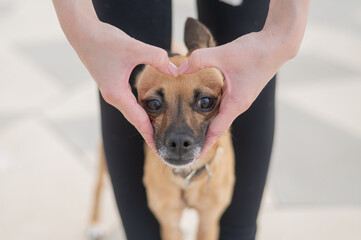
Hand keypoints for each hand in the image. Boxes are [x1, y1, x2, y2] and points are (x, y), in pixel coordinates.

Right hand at [65, 19, 176, 151]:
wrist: (82, 32)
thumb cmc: (104, 40)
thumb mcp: (134, 48)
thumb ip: (157, 58)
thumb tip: (176, 70)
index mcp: (117, 94)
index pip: (138, 121)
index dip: (151, 136)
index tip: (160, 151)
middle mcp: (114, 96)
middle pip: (135, 120)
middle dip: (149, 134)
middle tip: (163, 148)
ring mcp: (112, 91)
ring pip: (132, 112)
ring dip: (145, 123)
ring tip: (159, 134)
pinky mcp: (112, 84)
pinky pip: (129, 103)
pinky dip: (140, 110)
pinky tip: (150, 110)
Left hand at [178, 31, 294, 155]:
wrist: (277, 44)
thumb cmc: (255, 51)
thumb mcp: (225, 54)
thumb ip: (199, 60)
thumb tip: (178, 69)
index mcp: (235, 103)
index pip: (216, 130)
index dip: (203, 144)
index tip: (192, 157)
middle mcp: (239, 104)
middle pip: (217, 126)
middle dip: (203, 137)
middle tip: (186, 145)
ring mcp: (240, 98)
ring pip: (220, 116)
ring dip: (207, 124)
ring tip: (191, 130)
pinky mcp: (241, 90)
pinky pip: (223, 105)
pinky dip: (212, 111)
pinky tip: (201, 107)